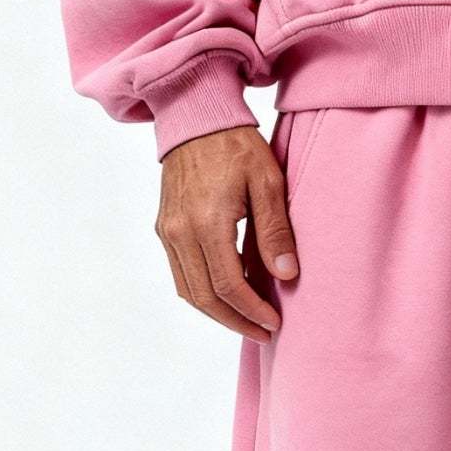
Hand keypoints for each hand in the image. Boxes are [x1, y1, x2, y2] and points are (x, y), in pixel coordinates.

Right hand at [155, 125, 298, 340]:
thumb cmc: (236, 145)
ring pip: (188, 291)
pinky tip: (226, 298)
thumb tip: (286, 275)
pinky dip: (202, 294)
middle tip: (262, 333)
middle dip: (235, 321)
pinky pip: (180, 274)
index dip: (251, 310)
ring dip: (217, 313)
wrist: (195, 117)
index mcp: (207, 221)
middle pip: (204, 297)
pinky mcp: (164, 228)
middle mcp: (180, 231)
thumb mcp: (267, 181)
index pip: (228, 284)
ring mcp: (168, 231)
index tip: (273, 323)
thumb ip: (275, 230)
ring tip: (246, 322)